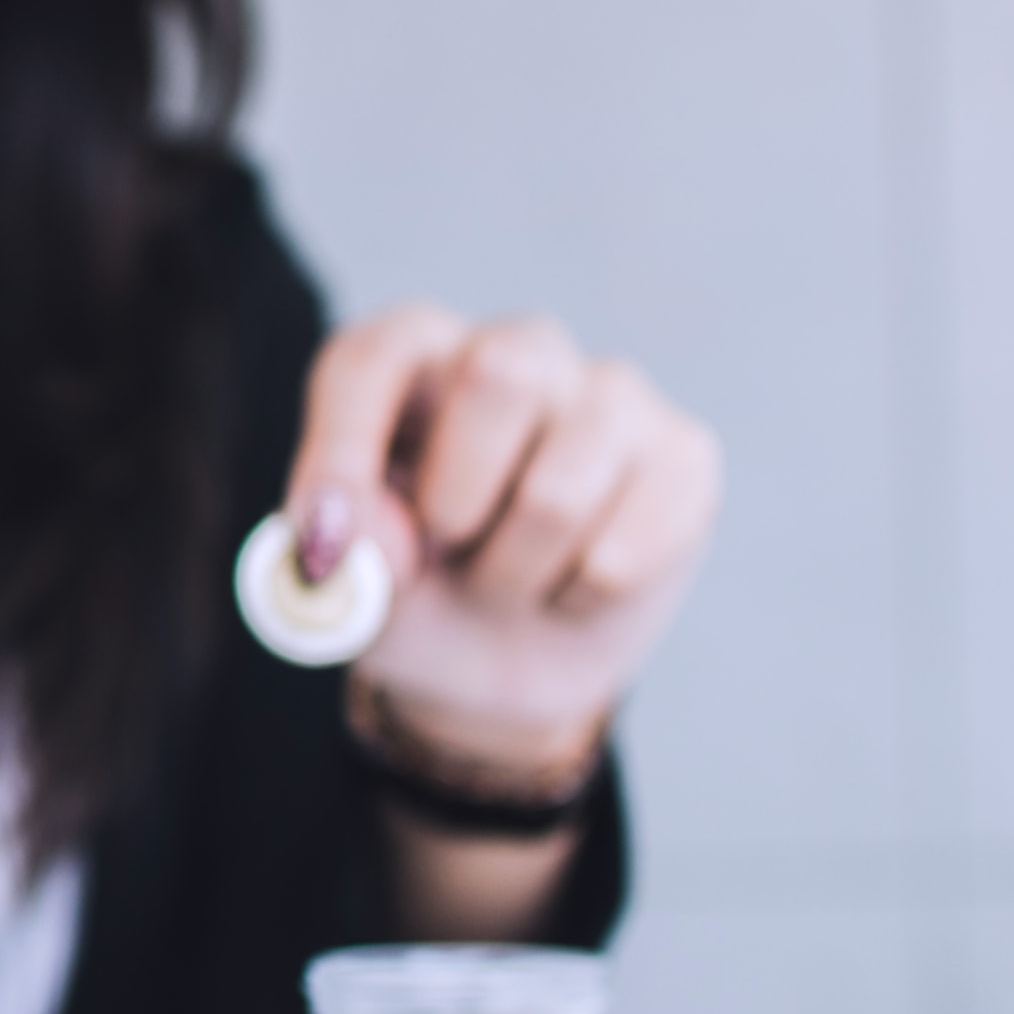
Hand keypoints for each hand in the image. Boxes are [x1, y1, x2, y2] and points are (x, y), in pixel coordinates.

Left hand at [284, 304, 721, 786]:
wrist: (501, 663)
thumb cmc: (411, 594)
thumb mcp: (346, 587)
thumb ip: (339, 553)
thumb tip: (351, 534)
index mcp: (408, 357)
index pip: (370, 360)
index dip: (344, 451)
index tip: (330, 542)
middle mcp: (511, 350)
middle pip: (498, 376)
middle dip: (455, 504)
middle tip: (444, 549)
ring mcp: (609, 393)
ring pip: (560, 491)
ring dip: (512, 574)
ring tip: (503, 577)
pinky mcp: (684, 455)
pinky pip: (623, 552)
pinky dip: (579, 598)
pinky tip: (572, 584)